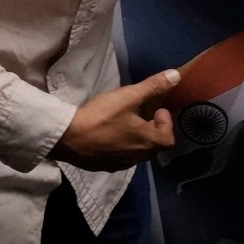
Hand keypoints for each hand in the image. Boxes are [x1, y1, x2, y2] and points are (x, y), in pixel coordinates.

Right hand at [53, 69, 180, 169]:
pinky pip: (119, 157)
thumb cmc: (101, 117)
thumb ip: (154, 86)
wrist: (66, 138)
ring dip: (136, 138)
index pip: (169, 139)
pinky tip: (108, 134)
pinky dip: (120, 146)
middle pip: (153, 146)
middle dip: (152, 130)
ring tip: (125, 122)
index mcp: (147, 143)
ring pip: (136, 153)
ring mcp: (118, 165)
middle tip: (142, 115)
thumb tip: (177, 75)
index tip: (155, 110)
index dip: (166, 124)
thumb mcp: (129, 96)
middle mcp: (136, 158)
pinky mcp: (101, 167)